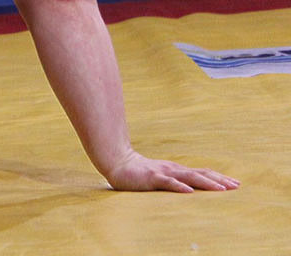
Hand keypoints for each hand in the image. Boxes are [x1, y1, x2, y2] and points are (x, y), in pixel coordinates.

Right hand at [104, 150, 238, 192]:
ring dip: (206, 183)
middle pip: (201, 174)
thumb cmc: (138, 173)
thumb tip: (191, 189)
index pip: (202, 173)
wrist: (117, 162)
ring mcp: (163, 172)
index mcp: (176, 170)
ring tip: (221, 190)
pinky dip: (179, 187)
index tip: (235, 184)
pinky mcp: (152, 177)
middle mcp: (173, 169)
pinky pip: (168, 183)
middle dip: (220, 180)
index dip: (218, 178)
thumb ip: (174, 180)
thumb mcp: (160, 176)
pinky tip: (189, 191)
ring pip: (189, 177)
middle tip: (236, 186)